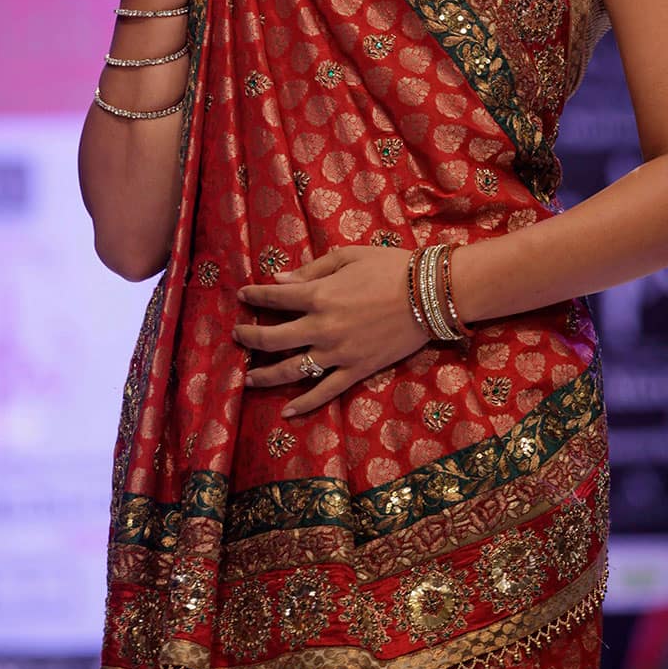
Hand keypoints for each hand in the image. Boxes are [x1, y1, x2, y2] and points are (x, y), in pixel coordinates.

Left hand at [234, 246, 425, 416]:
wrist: (429, 294)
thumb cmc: (390, 268)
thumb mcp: (348, 257)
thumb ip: (312, 270)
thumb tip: (279, 280)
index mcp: (319, 295)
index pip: (275, 299)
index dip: (255, 297)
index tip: (243, 295)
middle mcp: (321, 327)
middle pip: (273, 338)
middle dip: (249, 338)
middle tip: (237, 336)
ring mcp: (337, 353)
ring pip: (292, 370)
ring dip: (266, 375)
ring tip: (249, 377)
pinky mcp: (355, 371)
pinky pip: (324, 392)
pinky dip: (304, 404)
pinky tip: (287, 412)